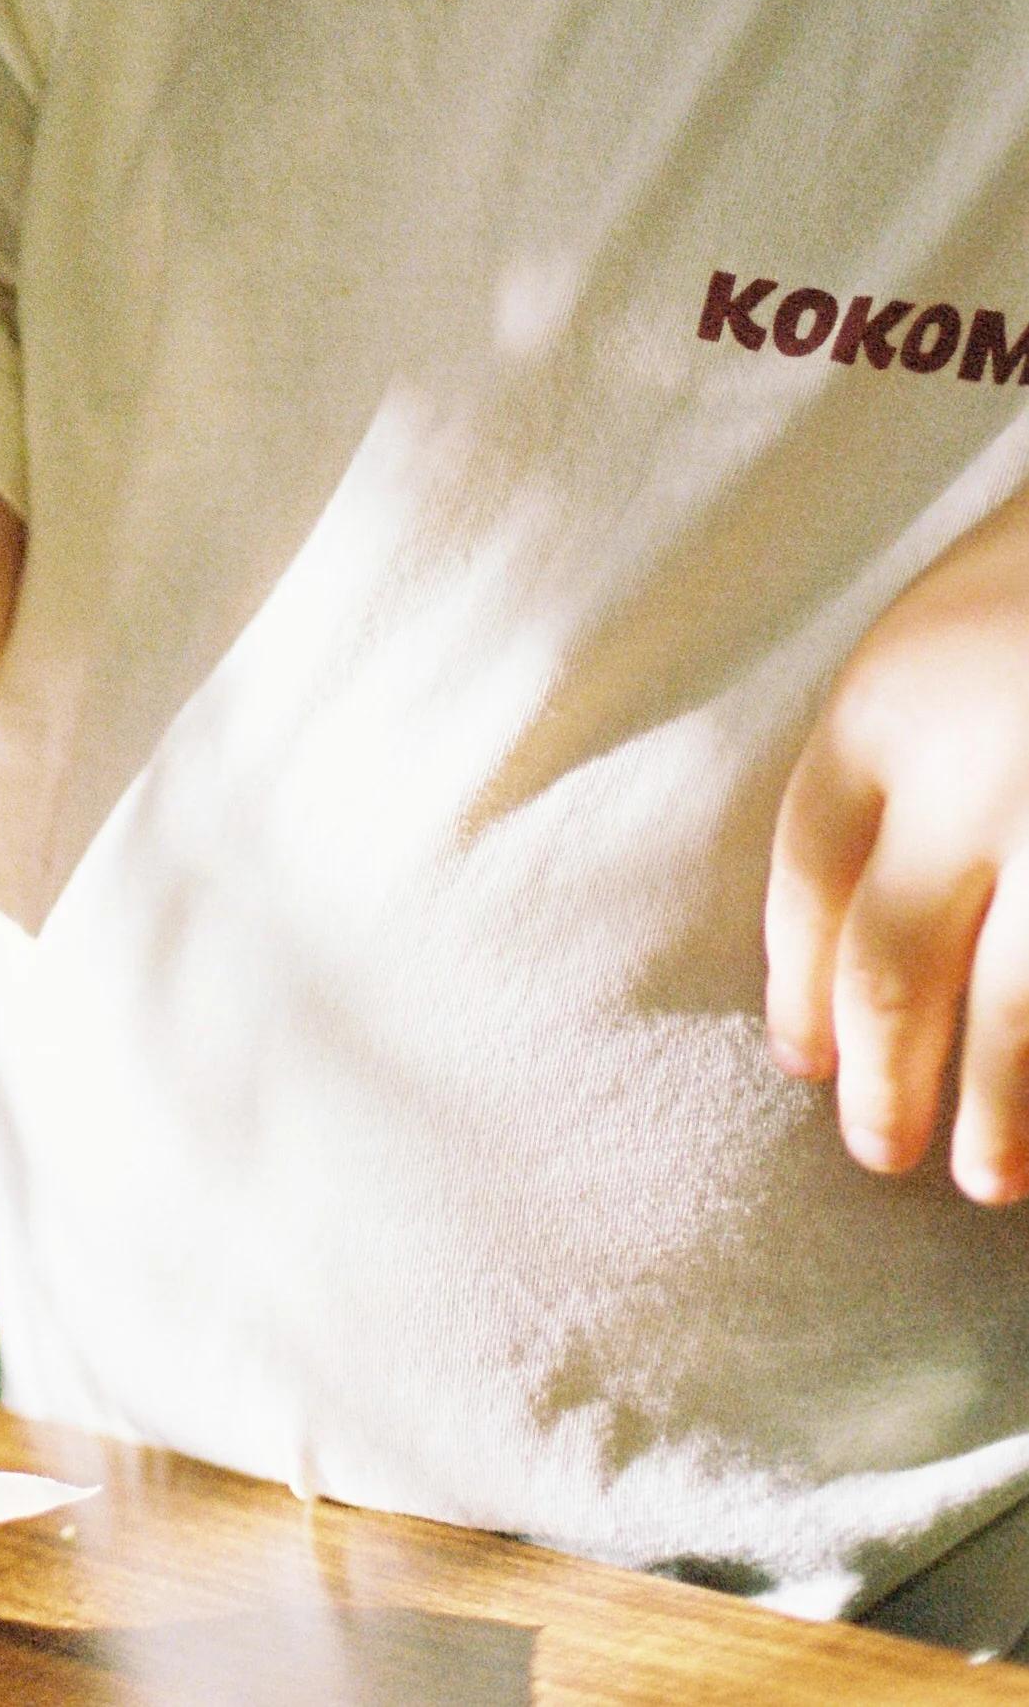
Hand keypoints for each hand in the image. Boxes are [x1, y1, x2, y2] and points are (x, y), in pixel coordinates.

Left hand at [765, 481, 1028, 1201]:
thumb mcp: (941, 627)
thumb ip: (900, 750)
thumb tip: (858, 903)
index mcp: (889, 707)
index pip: (809, 875)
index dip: (796, 978)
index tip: (801, 1057)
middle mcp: (969, 778)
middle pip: (891, 962)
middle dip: (883, 1073)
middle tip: (880, 1150)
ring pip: (1012, 1009)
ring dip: (994, 1107)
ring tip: (984, 1175)